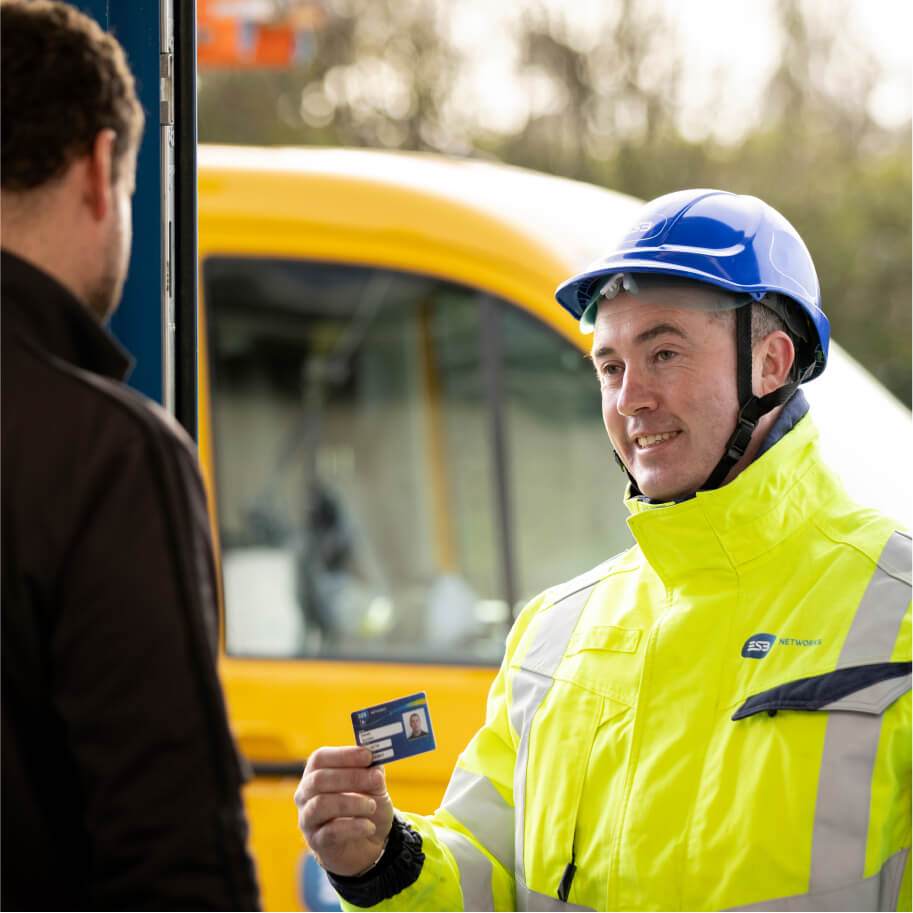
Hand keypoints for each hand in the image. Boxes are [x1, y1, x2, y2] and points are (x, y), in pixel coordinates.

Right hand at [295, 746, 393, 875]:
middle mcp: (305, 794)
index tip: (368, 756)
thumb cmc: (365, 806)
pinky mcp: (316, 842)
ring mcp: (308, 819)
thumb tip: (375, 762)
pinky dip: (355, 827)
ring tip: (371, 806)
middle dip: (351, 777)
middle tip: (376, 779)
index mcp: (315, 773)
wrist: (366, 844)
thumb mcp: (373, 785)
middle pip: (318, 779)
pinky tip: (369, 826)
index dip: (344, 755)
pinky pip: (331, 832)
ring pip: (321, 804)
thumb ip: (372, 771)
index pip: (320, 758)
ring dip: (352, 803)